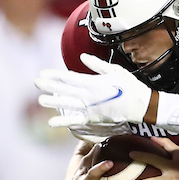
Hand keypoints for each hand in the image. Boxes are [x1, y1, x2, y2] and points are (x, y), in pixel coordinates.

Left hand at [35, 54, 151, 127]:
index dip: (55, 76)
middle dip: (49, 87)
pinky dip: (64, 121)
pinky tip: (53, 122)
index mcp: (93, 83)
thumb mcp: (115, 71)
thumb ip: (97, 65)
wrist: (142, 107)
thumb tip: (82, 57)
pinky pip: (76, 121)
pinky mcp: (94, 120)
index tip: (42, 73)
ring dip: (53, 103)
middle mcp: (89, 96)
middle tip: (36, 83)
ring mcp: (90, 109)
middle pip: (65, 91)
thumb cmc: (131, 87)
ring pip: (68, 105)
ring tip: (40, 100)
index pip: (69, 78)